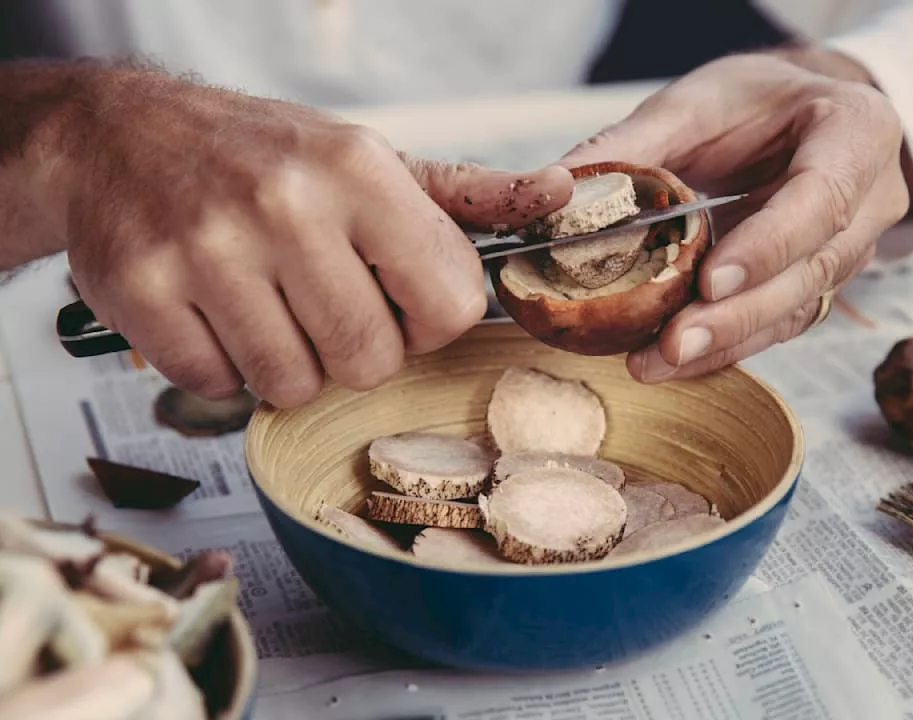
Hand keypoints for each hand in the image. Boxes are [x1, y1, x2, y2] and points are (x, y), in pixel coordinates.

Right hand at [54, 68, 573, 407]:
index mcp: (360, 172)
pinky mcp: (144, 290)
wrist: (116, 134)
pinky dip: (220, 365)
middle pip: (369, 360)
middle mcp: (286, 205)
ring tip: (264, 305)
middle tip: (320, 305)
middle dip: (352, 351)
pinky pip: (219, 386)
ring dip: (285, 363)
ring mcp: (208, 249)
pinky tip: (212, 311)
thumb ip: (468, 195)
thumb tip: (562, 192)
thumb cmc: (259, 155)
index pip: (448, 305)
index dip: (428, 323)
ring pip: (292, 384)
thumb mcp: (371, 160)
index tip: (398, 304)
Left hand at [560, 49, 909, 381]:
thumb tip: (563, 190)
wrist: (802, 113)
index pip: (820, 199)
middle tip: (672, 345)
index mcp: (859, 132)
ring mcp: (852, 250)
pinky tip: (669, 363)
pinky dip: (724, 347)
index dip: (768, 246)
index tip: (711, 280)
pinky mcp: (819, 285)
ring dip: (727, 343)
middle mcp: (871, 199)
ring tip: (655, 363)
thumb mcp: (701, 98)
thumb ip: (640, 142)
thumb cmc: (759, 99)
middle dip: (738, 316)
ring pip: (796, 309)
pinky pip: (777, 324)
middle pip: (810, 271)